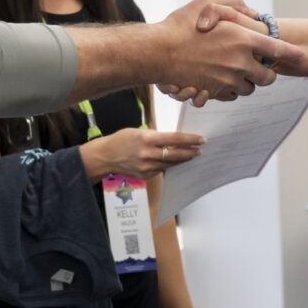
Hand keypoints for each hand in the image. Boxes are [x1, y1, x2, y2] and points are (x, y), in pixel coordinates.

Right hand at [82, 128, 203, 180]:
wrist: (106, 156)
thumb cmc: (122, 140)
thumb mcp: (139, 132)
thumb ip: (156, 136)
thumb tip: (174, 140)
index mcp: (147, 139)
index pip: (175, 139)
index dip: (190, 140)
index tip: (201, 139)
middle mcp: (148, 154)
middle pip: (176, 154)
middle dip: (190, 152)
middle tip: (200, 150)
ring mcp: (147, 167)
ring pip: (170, 164)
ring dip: (182, 160)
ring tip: (190, 155)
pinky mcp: (145, 175)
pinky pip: (161, 170)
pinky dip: (168, 165)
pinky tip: (174, 161)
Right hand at [159, 0, 296, 100]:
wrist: (156, 52)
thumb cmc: (180, 25)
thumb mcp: (208, 1)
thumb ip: (235, 4)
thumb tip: (253, 13)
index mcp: (242, 39)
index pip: (278, 49)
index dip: (292, 54)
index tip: (302, 57)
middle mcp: (239, 62)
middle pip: (267, 77)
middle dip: (266, 72)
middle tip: (257, 64)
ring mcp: (227, 80)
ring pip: (249, 88)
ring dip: (247, 81)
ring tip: (235, 69)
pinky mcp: (215, 93)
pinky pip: (232, 96)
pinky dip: (230, 90)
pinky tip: (220, 78)